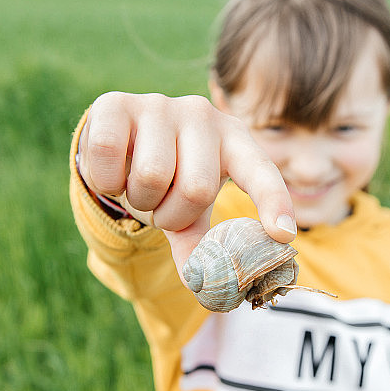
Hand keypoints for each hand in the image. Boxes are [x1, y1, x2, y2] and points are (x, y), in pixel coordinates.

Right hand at [77, 92, 295, 282]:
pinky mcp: (116, 103)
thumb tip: (203, 288)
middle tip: (162, 207)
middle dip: (172, 216)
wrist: (117, 147)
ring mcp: (160, 105)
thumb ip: (199, 247)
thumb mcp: (189, 214)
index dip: (274, 203)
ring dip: (140, 200)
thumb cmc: (167, 182)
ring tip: (140, 187)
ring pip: (152, 176)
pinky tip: (113, 171)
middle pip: (197, 189)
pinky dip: (106, 181)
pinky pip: (110, 155)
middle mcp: (203, 115)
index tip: (283, 235)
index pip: (261, 172)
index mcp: (234, 141)